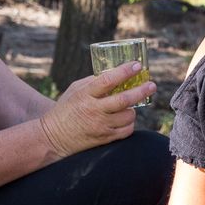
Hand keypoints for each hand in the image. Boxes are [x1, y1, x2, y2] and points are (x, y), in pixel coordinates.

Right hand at [39, 65, 155, 156]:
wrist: (53, 137)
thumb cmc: (66, 109)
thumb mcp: (75, 90)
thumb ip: (94, 82)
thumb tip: (116, 73)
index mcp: (85, 94)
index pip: (108, 80)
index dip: (124, 72)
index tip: (137, 65)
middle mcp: (94, 110)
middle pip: (124, 99)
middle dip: (142, 90)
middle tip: (152, 85)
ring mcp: (101, 126)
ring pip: (129, 115)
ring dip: (133, 109)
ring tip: (129, 106)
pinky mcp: (105, 138)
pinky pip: (127, 130)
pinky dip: (130, 122)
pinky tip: (125, 118)